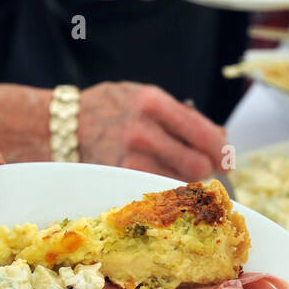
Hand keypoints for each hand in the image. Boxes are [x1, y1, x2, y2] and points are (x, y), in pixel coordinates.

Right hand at [78, 82, 225, 180]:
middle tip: (208, 170)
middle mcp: (142, 130)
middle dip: (208, 169)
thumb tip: (220, 139)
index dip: (221, 151)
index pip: (203, 134)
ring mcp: (130, 157)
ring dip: (189, 182)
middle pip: (197, 164)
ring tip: (185, 175)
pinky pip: (159, 191)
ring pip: (180, 182)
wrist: (61, 126)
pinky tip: (166, 183)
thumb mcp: (144, 97)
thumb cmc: (110, 110)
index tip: (227, 158)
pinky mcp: (120, 178)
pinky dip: (168, 189)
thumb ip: (181, 116)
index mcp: (152, 103)